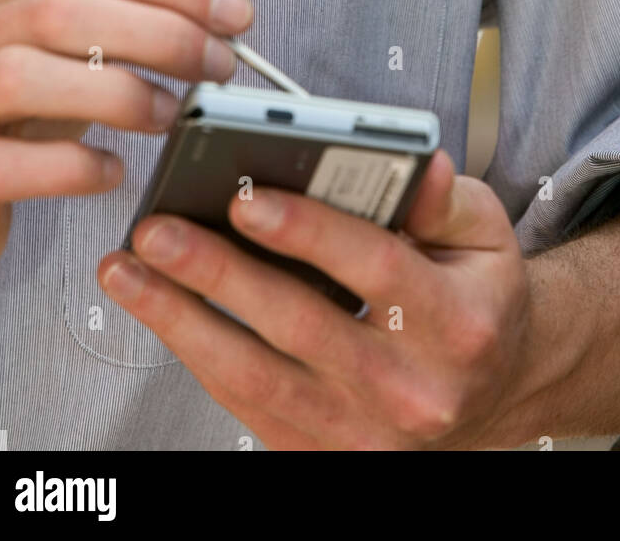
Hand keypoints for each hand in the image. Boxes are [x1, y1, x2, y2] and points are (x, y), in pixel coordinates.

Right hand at [0, 0, 252, 285]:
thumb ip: (116, 20)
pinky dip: (72, 166)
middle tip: (219, 65)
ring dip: (119, 93)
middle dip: (162, 34)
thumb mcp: (58, 46)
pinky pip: (5, 164)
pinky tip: (110, 171)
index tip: (233, 11)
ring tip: (169, 114)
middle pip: (64, 10)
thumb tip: (218, 18)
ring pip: (22, 76)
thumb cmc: (11, 111)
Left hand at [97, 151, 566, 449]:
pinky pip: (246, 404)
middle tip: (158, 229)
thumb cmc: (476, 298)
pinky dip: (197, 354)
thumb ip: (445, 199)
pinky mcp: (323, 454)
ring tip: (128, 271)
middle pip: (299, 325)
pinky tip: (161, 311)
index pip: (376, 270)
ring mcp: (363, 432)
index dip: (308, 231)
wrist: (490, 390)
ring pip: (256, 377)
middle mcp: (411, 388)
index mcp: (458, 323)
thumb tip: (424, 164)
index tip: (246, 196)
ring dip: (180, 321)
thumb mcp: (483, 234)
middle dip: (218, 274)